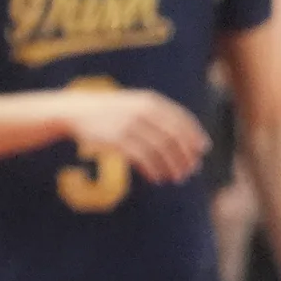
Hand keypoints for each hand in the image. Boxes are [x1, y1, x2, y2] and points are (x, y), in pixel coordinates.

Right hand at [57, 88, 207, 184]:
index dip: (195, 136)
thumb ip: (159, 116)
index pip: (181, 120)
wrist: (78, 111)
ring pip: (160, 151)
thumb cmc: (113, 111)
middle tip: (190, 170)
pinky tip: (157, 178)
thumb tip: (188, 139)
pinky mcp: (117, 141)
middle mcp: (142, 112)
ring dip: (171, 167)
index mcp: (150, 102)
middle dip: (185, 156)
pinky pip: (143, 159)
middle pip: (174, 138)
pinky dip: (153, 170)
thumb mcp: (136, 104)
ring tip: (175, 178)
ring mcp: (129, 126)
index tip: (202, 150)